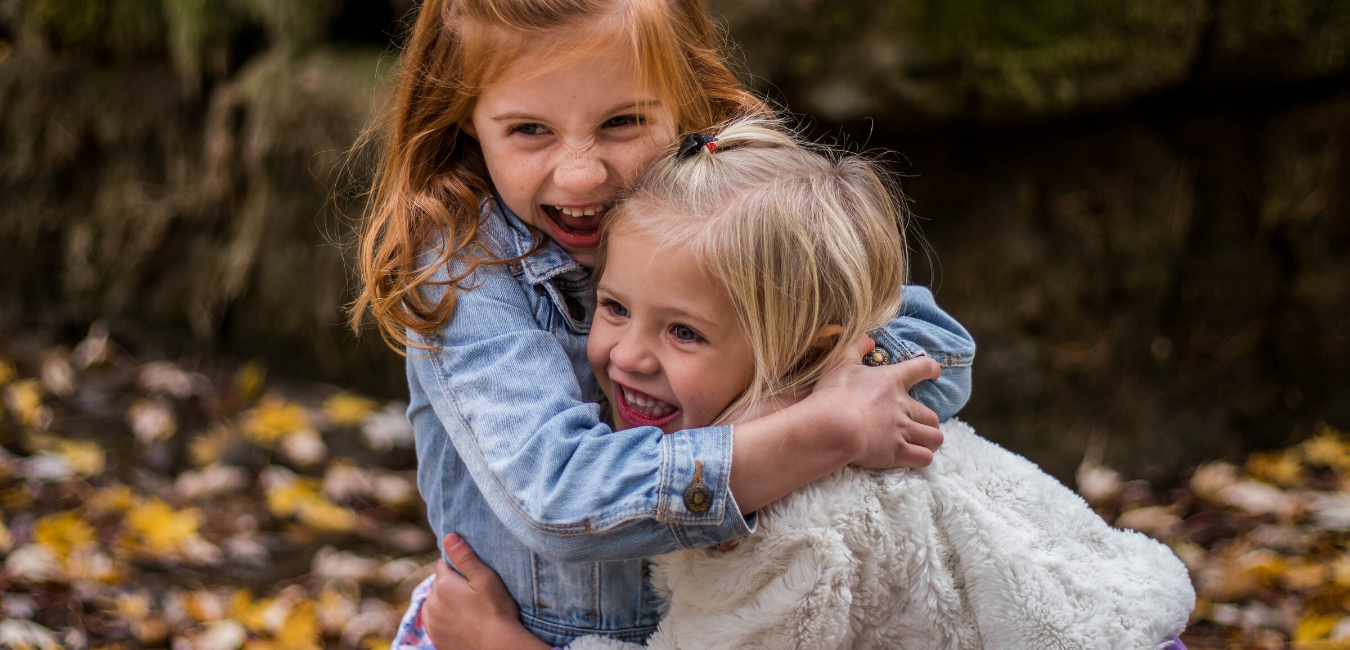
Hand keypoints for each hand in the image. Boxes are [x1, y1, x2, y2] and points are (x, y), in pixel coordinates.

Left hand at [422, 534, 550, 649]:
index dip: (458, 566)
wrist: (498, 647)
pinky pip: (434, 619)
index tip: (472, 576)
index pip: (443, 564)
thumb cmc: (496, 611)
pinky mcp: (434, 636)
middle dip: (451, 583)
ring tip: (468, 608)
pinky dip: (442, 617)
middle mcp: (431, 602)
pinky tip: (460, 620)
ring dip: (445, 600)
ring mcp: (431, 621)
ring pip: (435, 601)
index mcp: (443, 584)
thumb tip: (448, 536)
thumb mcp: (485, 578)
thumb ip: (465, 557)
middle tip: (473, 593)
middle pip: (439, 582)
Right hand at [807, 335, 942, 469]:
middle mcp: (903, 406)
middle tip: (921, 424)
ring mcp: (903, 430)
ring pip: (934, 438)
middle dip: (929, 421)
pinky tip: (917, 458)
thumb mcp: (841, 363)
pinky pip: (924, 458)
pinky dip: (923, 458)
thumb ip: (856, 347)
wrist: (833, 426)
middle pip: (932, 415)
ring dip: (931, 441)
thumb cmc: (835, 394)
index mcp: (892, 381)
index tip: (935, 371)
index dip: (930, 369)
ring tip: (924, 443)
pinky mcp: (898, 452)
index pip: (920, 368)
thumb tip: (868, 338)